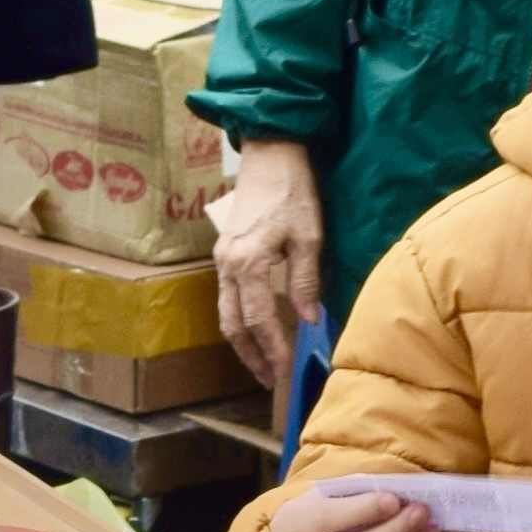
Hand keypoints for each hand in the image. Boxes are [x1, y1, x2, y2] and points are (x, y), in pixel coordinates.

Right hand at [205, 133, 325, 397]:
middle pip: (232, 324)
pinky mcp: (225, 252)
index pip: (258, 320)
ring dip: (242, 341)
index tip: (284, 371)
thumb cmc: (293, 190)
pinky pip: (227, 296)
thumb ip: (305, 279)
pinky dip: (240, 319)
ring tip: (261, 361)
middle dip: (249, 355)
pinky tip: (255, 327)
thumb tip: (308, 319)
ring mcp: (223, 258)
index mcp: (248, 262)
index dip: (272, 349)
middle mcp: (228, 265)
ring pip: (225, 312)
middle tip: (268, 378)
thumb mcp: (308, 235)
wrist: (270, 153)